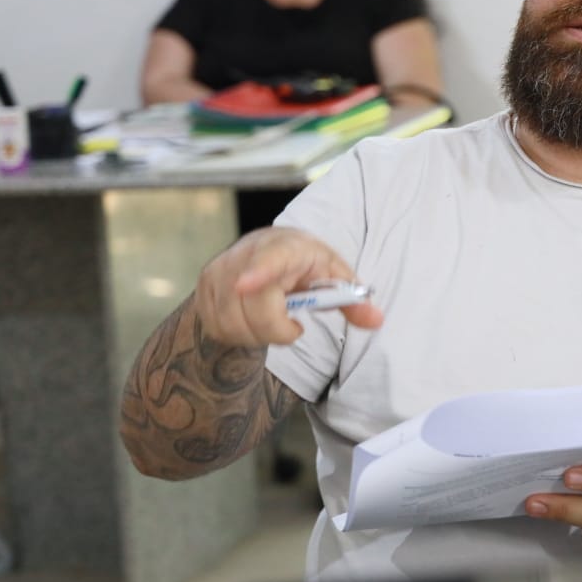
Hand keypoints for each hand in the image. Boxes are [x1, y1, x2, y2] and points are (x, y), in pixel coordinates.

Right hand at [194, 227, 383, 346]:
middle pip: (254, 306)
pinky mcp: (204, 286)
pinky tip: (251, 322)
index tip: (245, 285)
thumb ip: (353, 300)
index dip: (258, 272)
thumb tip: (377, 320)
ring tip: (273, 321)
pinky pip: (216, 326)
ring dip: (257, 335)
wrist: (265, 254)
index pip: (270, 257)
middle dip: (277, 329)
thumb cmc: (305, 265)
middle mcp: (247, 253)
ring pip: (232, 321)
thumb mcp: (334, 276)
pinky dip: (238, 335)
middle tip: (292, 326)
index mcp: (287, 246)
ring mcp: (220, 269)